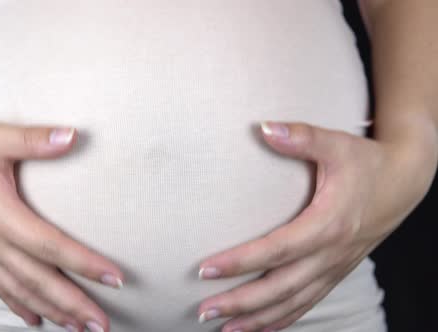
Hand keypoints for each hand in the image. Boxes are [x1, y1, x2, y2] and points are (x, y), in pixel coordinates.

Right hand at [0, 117, 123, 331]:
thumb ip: (34, 139)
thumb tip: (73, 135)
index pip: (49, 245)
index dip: (83, 263)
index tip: (114, 278)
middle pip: (37, 280)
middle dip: (72, 304)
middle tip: (101, 324)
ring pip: (19, 290)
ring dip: (51, 311)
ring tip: (79, 328)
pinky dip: (19, 306)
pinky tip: (35, 320)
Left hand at [195, 120, 436, 331]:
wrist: (406, 181)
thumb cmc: (367, 162)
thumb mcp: (337, 144)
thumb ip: (301, 136)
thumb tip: (263, 127)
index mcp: (327, 225)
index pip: (275, 250)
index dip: (239, 262)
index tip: (204, 270)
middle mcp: (330, 255)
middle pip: (280, 289)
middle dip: (240, 303)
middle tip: (203, 310)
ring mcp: (334, 268)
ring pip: (293, 304)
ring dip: (257, 319)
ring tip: (223, 330)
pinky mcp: (335, 272)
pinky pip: (307, 304)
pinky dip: (282, 320)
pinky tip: (259, 328)